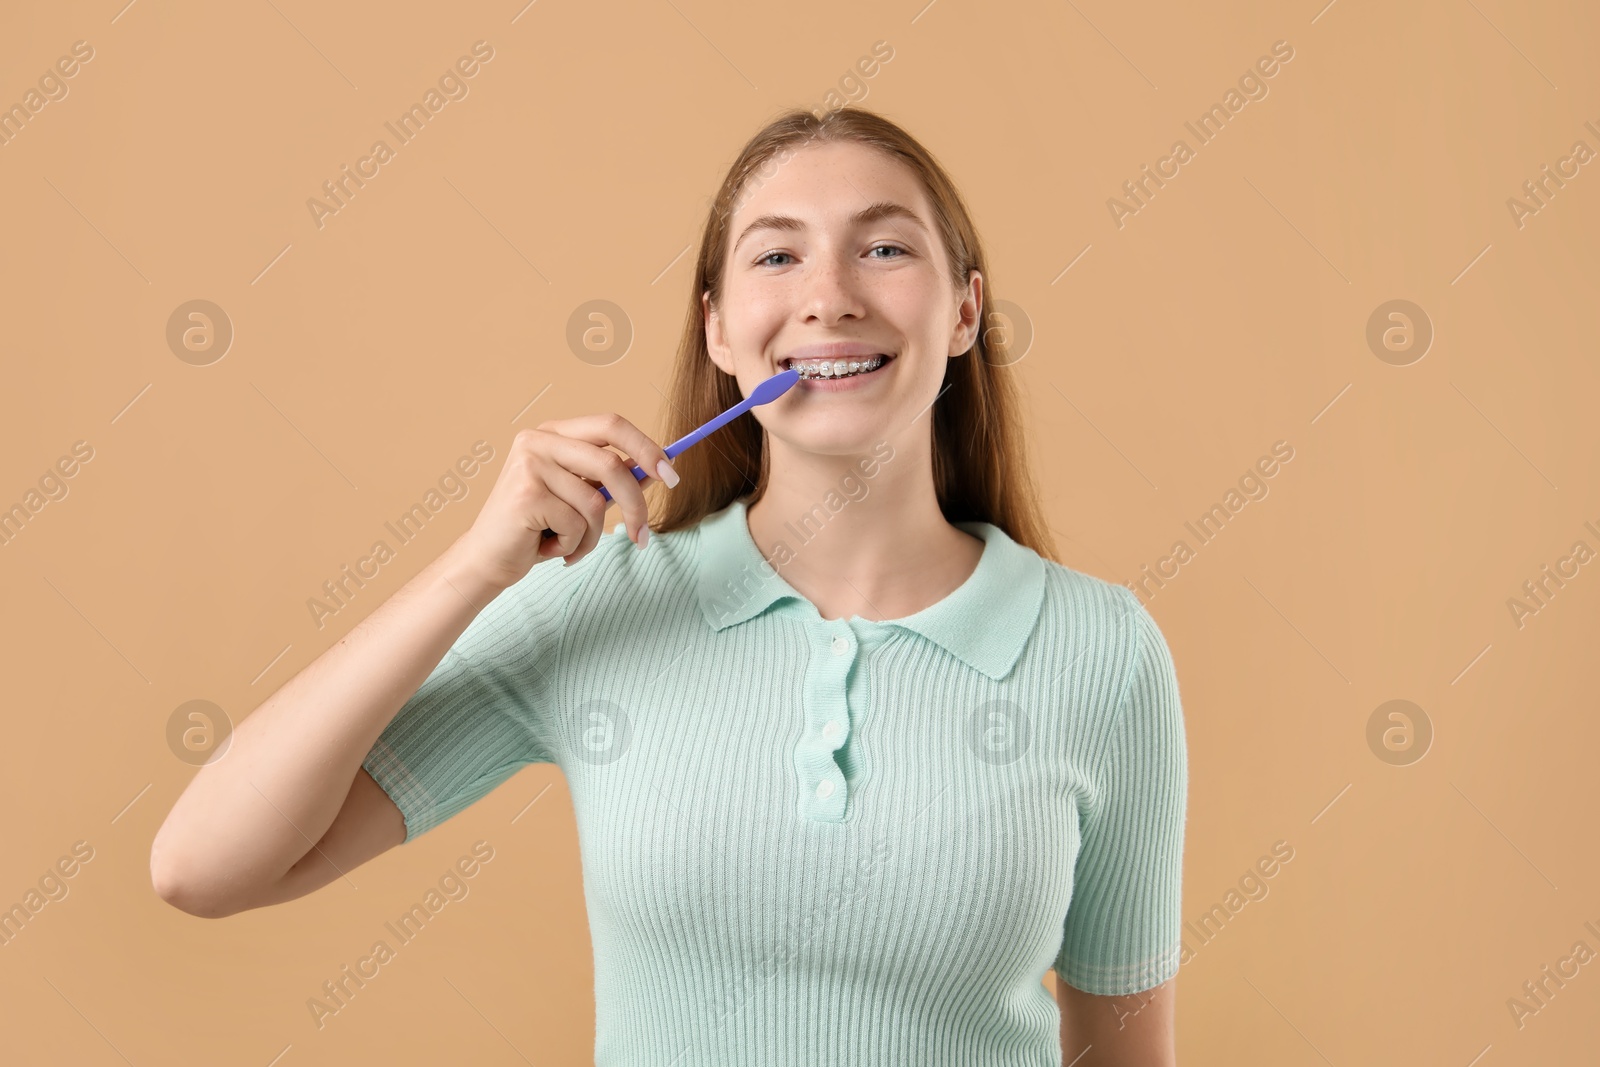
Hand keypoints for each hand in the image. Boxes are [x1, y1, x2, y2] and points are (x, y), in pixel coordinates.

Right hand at [450, 415, 677, 592]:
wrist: (487, 560)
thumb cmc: (536, 529)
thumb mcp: (579, 499)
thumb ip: (610, 481)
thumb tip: (655, 469)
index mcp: (554, 433)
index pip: (611, 424)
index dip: (646, 447)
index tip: (671, 474)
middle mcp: (538, 440)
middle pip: (610, 464)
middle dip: (634, 505)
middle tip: (643, 537)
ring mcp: (529, 464)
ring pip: (595, 502)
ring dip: (591, 536)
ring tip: (569, 544)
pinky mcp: (526, 494)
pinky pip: (576, 524)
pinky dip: (572, 545)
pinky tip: (548, 547)